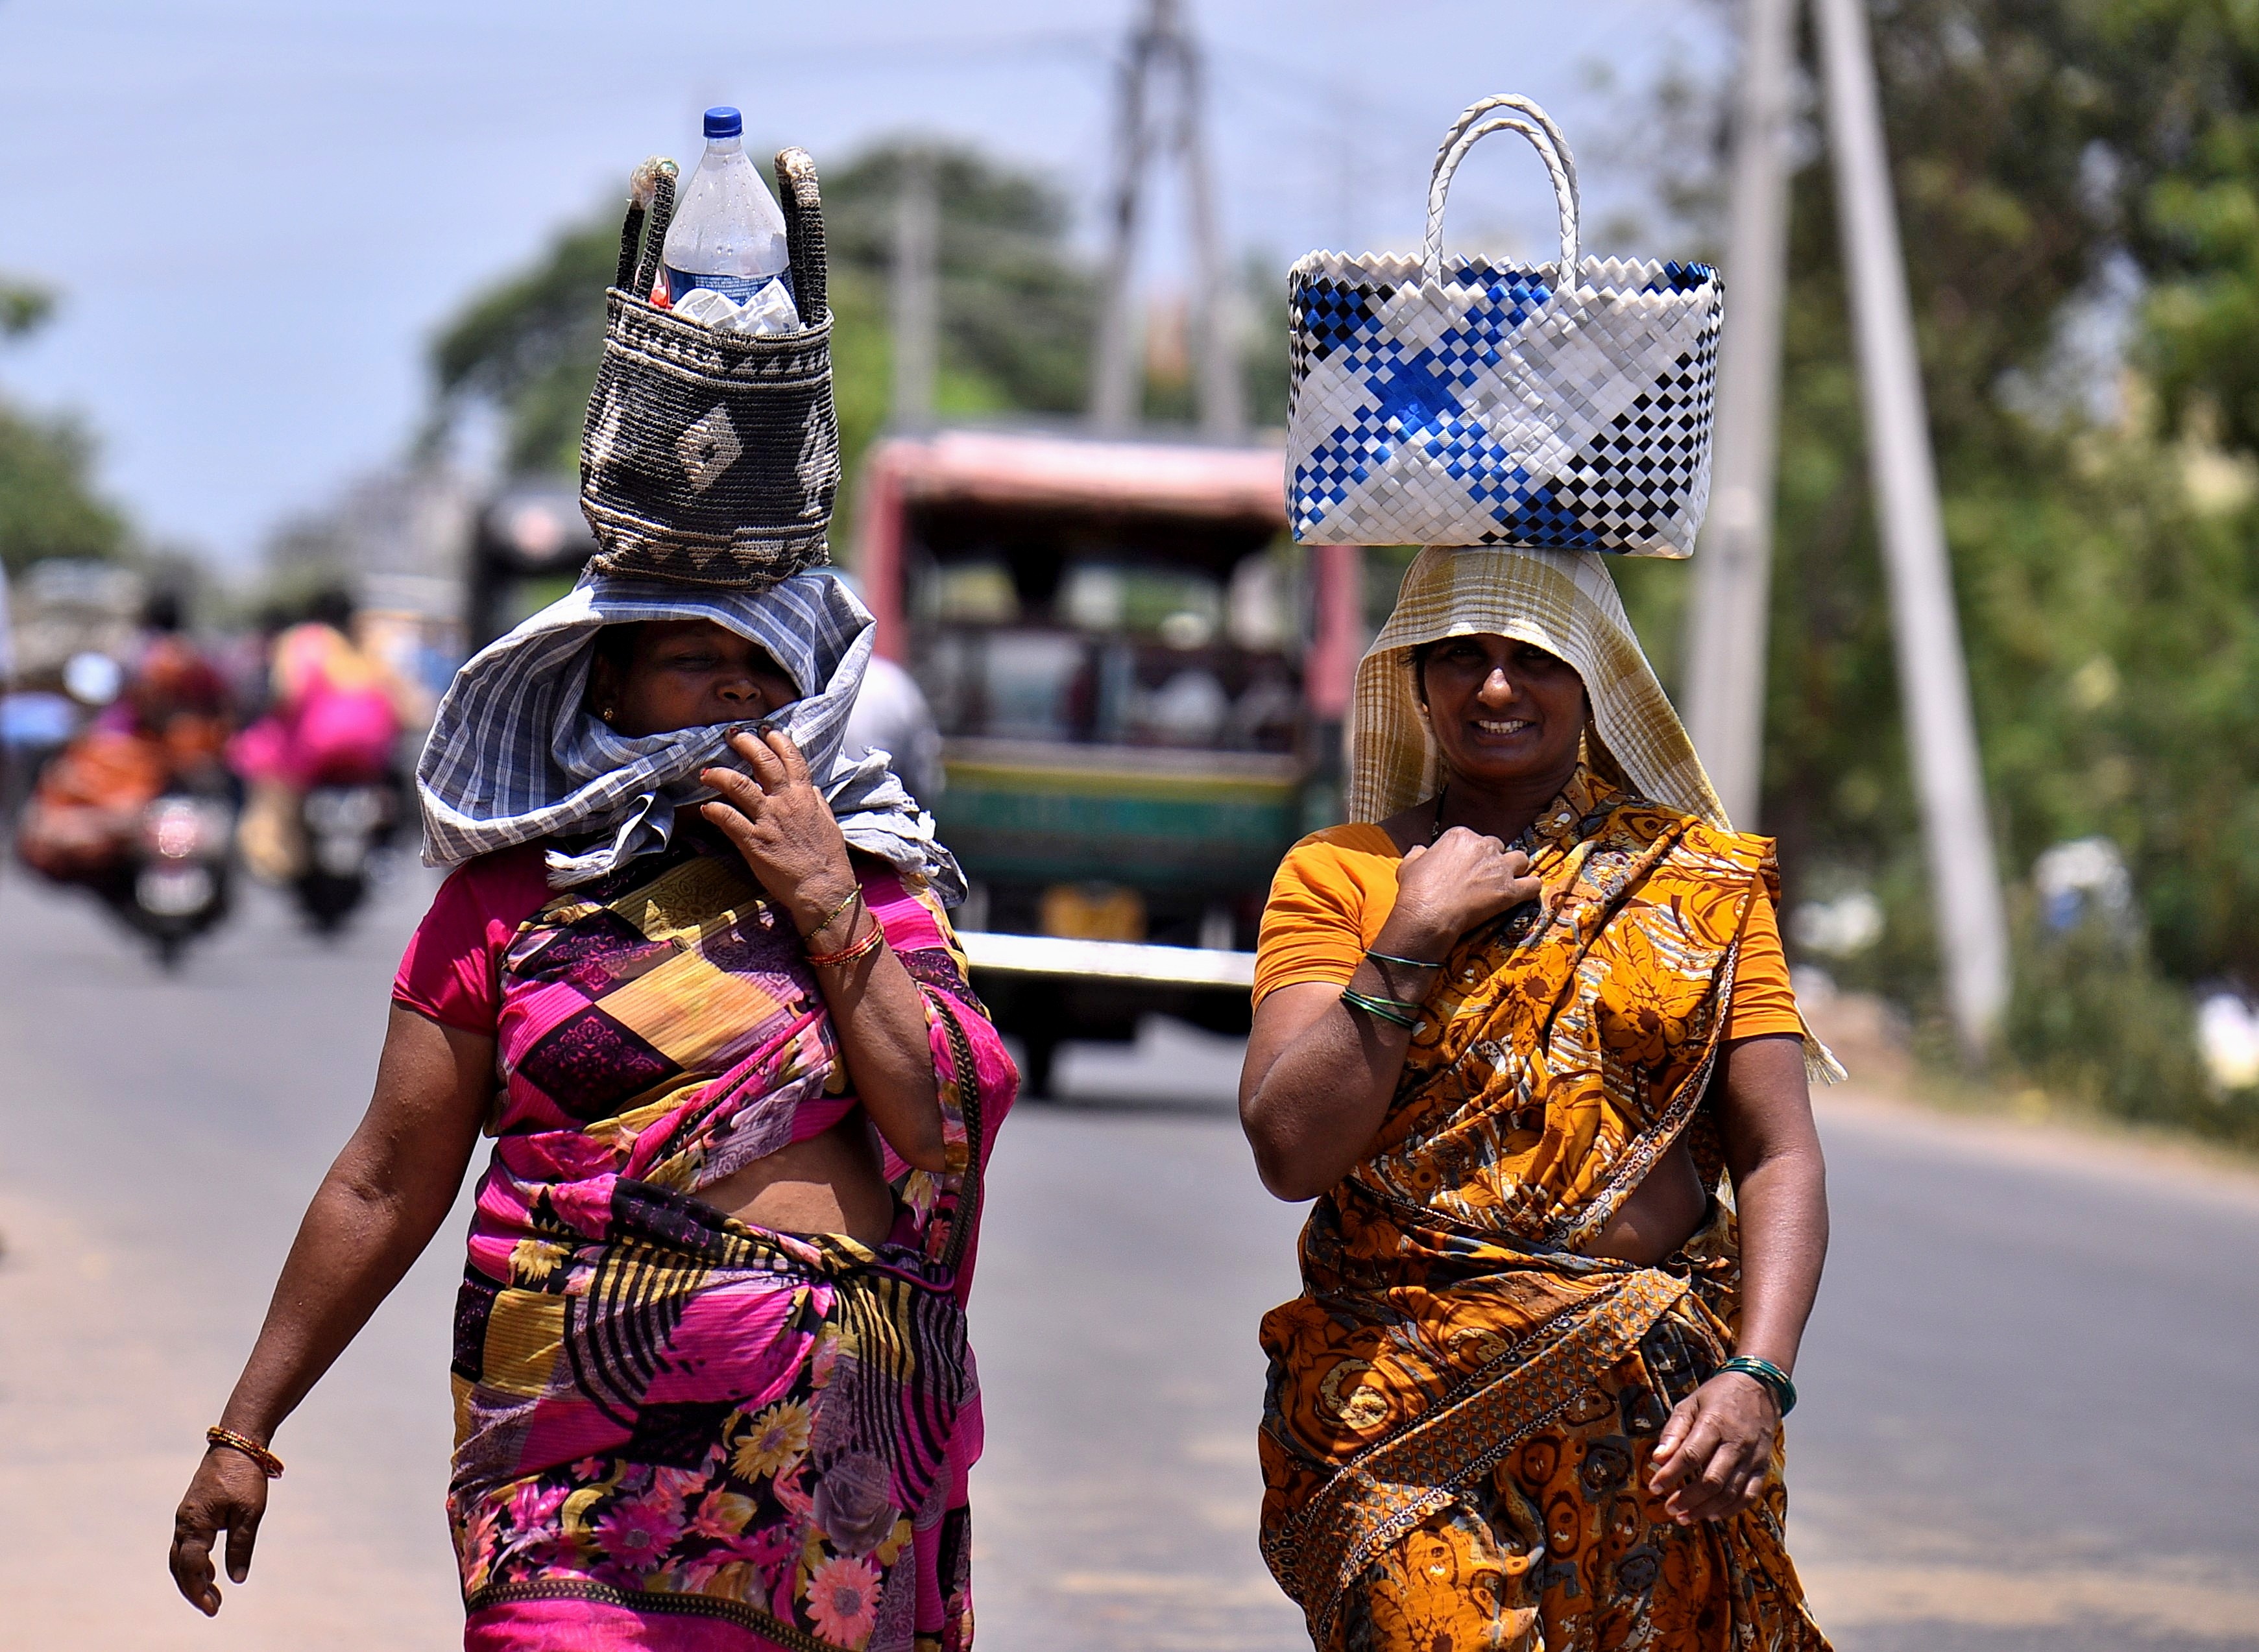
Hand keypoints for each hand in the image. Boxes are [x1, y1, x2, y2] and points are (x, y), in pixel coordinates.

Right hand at [169, 1446, 270, 1614]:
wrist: (237, 1444)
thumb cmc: (245, 1476)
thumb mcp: (250, 1513)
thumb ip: (241, 1545)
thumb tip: (236, 1578)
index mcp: (196, 1524)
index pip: (190, 1567)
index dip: (199, 1591)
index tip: (212, 1608)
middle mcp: (184, 1522)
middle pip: (179, 1567)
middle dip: (193, 1590)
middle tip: (213, 1607)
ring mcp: (185, 1516)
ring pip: (180, 1556)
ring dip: (193, 1577)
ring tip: (213, 1595)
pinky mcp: (192, 1511)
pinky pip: (186, 1544)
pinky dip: (194, 1561)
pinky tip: (209, 1570)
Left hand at [700, 729, 858, 939]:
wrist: (823, 889)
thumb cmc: (827, 860)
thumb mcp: (828, 824)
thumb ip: (817, 803)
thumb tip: (811, 788)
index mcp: (805, 797)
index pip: (791, 758)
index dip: (777, 741)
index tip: (765, 732)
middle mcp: (785, 803)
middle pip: (762, 762)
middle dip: (745, 744)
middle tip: (732, 737)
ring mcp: (768, 820)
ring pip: (739, 785)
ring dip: (719, 774)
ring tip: (706, 772)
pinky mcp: (753, 841)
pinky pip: (727, 819)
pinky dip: (714, 810)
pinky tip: (706, 808)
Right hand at [1389, 827, 1539, 952]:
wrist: (1428, 913)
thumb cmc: (1416, 889)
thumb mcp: (1409, 864)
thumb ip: (1418, 853)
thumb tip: (1419, 849)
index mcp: (1460, 836)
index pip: (1474, 839)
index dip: (1471, 854)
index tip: (1466, 867)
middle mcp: (1483, 846)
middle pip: (1498, 847)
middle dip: (1494, 860)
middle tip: (1485, 877)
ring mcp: (1499, 868)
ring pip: (1521, 860)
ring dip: (1516, 869)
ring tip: (1508, 881)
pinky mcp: (1509, 890)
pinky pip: (1533, 884)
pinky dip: (1531, 888)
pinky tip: (1525, 893)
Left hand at [1645, 1370, 1779, 1524]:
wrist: (1759, 1386)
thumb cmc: (1717, 1396)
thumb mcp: (1690, 1403)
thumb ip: (1674, 1431)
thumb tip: (1657, 1458)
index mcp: (1714, 1423)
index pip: (1691, 1455)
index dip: (1671, 1474)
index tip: (1653, 1487)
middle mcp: (1736, 1443)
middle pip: (1712, 1480)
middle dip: (1688, 1498)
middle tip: (1668, 1508)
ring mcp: (1753, 1457)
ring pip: (1730, 1492)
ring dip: (1705, 1508)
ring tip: (1684, 1517)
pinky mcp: (1764, 1466)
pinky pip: (1750, 1495)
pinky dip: (1731, 1509)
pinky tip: (1712, 1515)